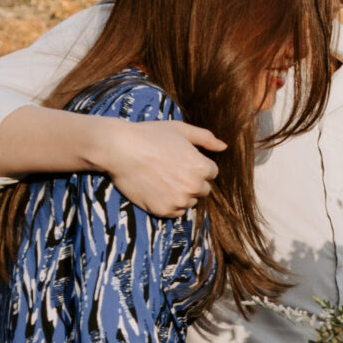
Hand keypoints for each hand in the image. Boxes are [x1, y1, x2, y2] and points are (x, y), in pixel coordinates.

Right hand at [89, 118, 225, 216]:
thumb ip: (205, 138)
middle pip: (202, 189)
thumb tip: (224, 147)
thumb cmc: (149, 135)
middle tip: (170, 170)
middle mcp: (194, 187)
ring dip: (180, 194)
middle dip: (191, 182)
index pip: (211, 173)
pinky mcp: (163, 210)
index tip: (179, 160)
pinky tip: (155, 189)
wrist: (118, 148)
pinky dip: (168, 204)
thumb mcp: (180, 129)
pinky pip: (175, 212)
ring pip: (189, 202)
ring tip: (161, 179)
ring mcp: (179, 200)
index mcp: (203, 168)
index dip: (196, 166)